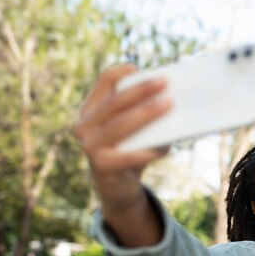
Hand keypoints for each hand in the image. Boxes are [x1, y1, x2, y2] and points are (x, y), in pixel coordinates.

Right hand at [74, 64, 171, 213]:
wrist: (117, 187)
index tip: (144, 68)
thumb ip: (140, 112)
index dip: (124, 71)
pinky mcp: (101, 165)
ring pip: (121, 124)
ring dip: (147, 113)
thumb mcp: (131, 129)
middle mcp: (85, 124)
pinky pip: (130, 155)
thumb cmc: (129, 150)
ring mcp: (90, 145)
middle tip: (165, 82)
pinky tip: (167, 148)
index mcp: (91, 109)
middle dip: (142, 89)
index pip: (105, 80)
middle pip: (116, 100)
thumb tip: (169, 98)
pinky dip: (150, 150)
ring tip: (169, 105)